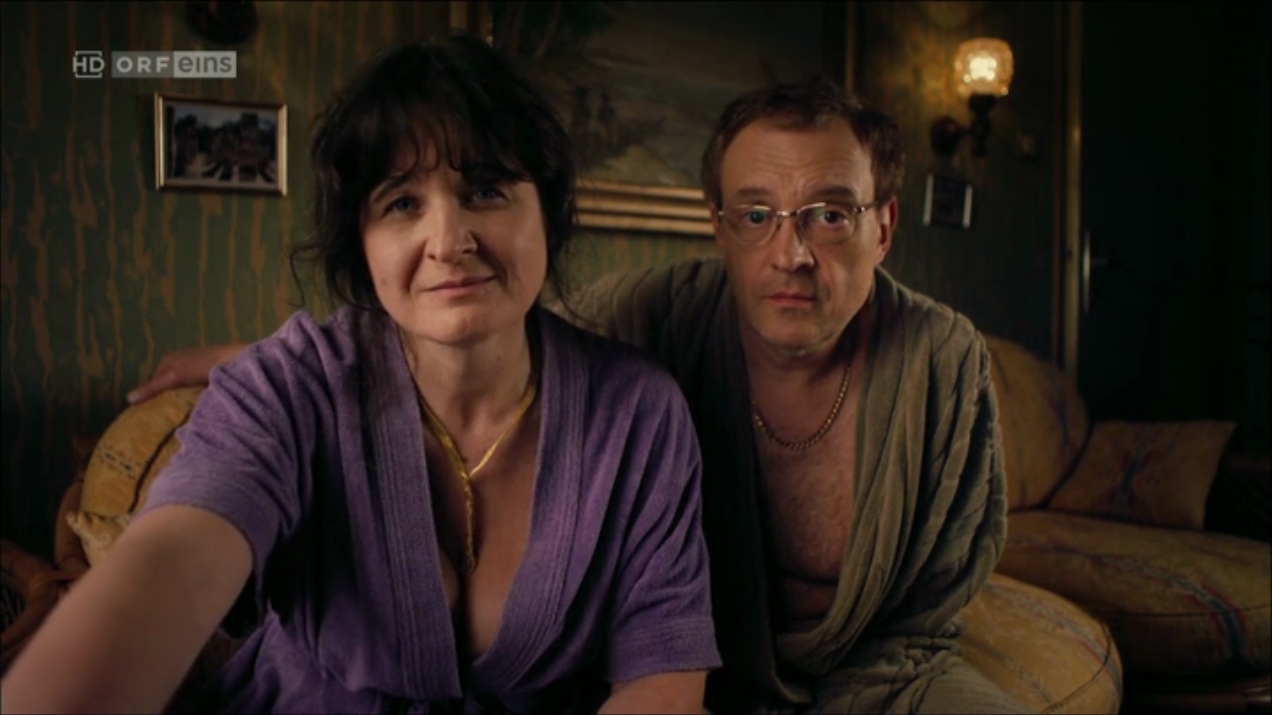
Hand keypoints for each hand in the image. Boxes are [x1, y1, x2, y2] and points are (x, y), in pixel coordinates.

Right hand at [127, 343, 248, 404]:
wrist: (235, 360)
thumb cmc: (201, 366)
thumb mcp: (174, 377)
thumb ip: (152, 387)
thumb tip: (128, 398)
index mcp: (169, 358)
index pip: (154, 380)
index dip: (151, 395)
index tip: (149, 413)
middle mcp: (181, 360)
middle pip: (168, 383)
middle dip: (166, 397)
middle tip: (164, 416)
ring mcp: (197, 367)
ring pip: (183, 386)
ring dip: (181, 397)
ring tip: (178, 414)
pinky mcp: (211, 374)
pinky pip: (196, 387)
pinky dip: (194, 396)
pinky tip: (196, 406)